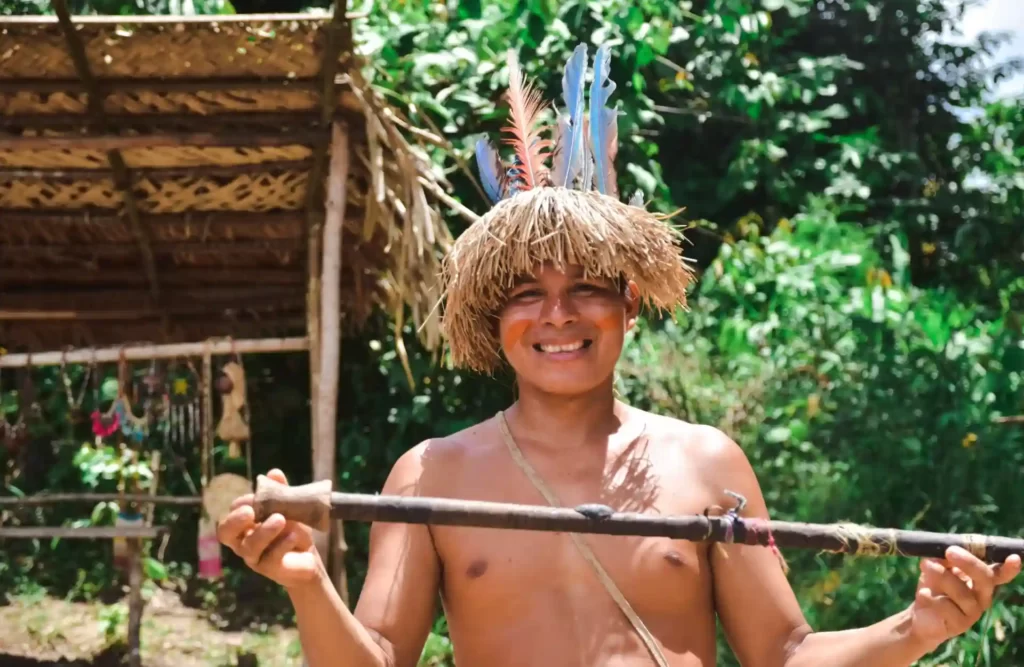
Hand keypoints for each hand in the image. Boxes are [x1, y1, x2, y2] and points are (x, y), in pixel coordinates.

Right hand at [217, 468, 323, 590]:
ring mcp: (254, 557)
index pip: (230, 514)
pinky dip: (282, 545)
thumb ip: (280, 491)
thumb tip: (273, 473)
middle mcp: (243, 542)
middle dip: (235, 521)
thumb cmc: (292, 530)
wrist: (308, 557)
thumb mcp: (289, 507)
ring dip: (264, 531)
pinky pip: (270, 558)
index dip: (239, 506)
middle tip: (250, 511)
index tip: (253, 498)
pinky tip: (293, 536)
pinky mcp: (270, 569)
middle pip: (226, 534)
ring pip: (249, 547)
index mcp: (243, 525)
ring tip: (281, 519)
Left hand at [908, 546, 1021, 651]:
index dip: (1008, 568)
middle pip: (985, 579)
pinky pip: (946, 606)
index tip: (1014, 558)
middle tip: (950, 551)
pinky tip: (923, 595)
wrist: (919, 615)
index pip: (999, 573)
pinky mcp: (960, 624)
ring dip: (941, 575)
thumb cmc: (933, 587)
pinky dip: (930, 596)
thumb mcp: (937, 567)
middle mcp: (982, 596)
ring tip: (925, 564)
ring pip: (962, 592)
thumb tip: (948, 550)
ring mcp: (973, 611)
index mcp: (980, 580)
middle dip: (969, 563)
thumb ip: (946, 558)